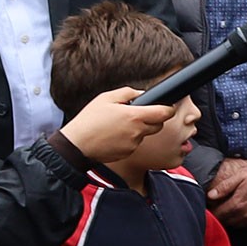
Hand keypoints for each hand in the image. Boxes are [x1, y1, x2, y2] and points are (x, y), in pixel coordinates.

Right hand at [60, 87, 181, 168]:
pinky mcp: (128, 153)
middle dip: (153, 119)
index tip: (167, 107)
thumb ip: (128, 93)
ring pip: (145, 135)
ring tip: (120, 125)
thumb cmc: (90, 120)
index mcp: (135, 116)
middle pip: (158, 125)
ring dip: (139, 130)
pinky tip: (115, 135)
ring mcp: (133, 144)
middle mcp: (137, 132)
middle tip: (138, 115)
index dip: (168, 109)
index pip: (164, 113)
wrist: (77, 145)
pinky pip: (135, 144)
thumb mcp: (107, 98)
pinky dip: (129, 139)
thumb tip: (142, 94)